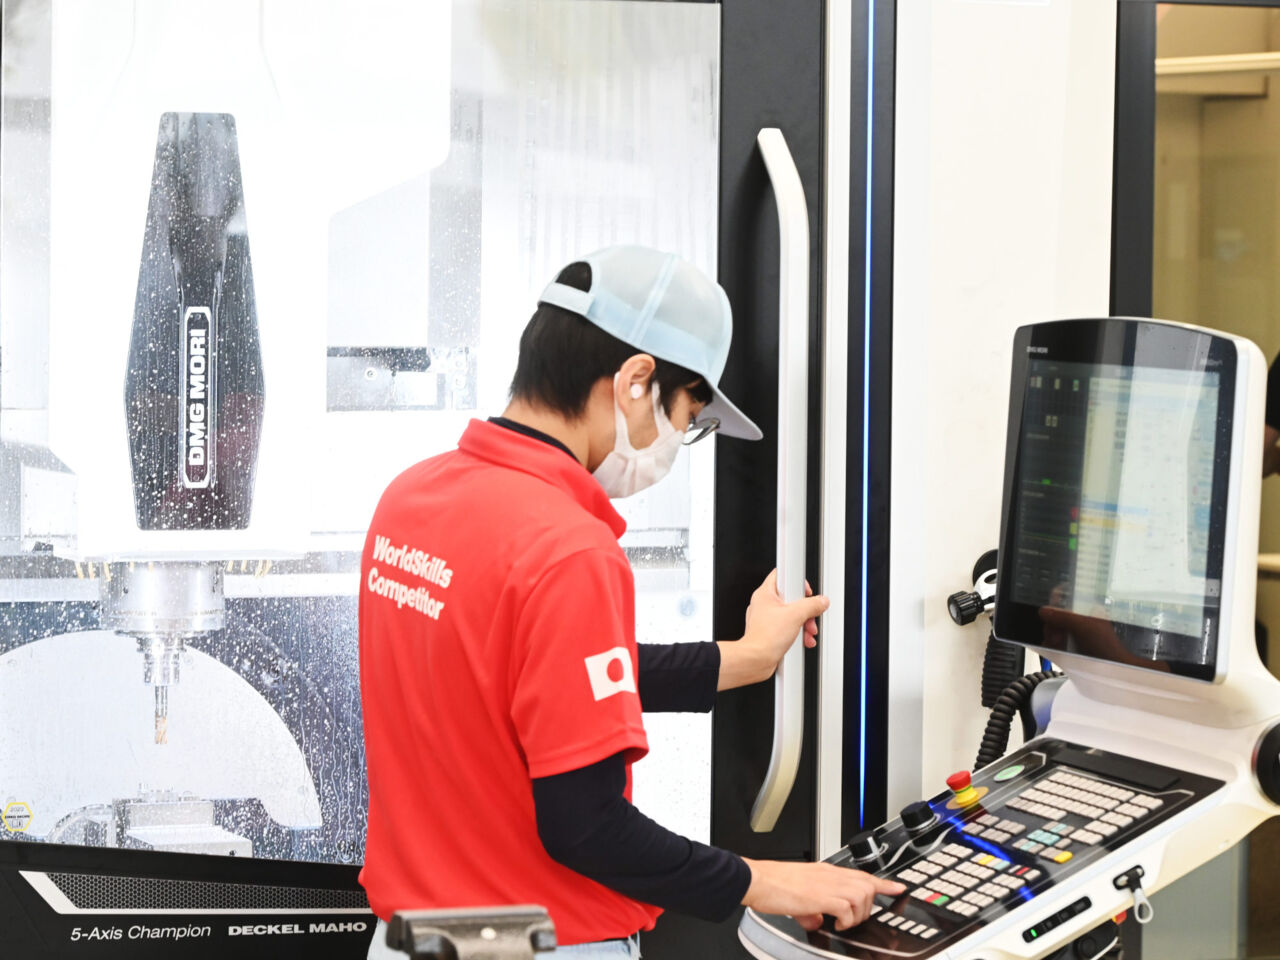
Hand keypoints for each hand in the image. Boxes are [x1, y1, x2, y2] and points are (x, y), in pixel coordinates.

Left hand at [717, 570, 828, 690]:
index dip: (796, 580)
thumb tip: (821, 601)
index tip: (806, 591)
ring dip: (803, 623)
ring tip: (808, 631)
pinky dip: (797, 632)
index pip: (782, 574)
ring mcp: (766, 618)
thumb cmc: (765, 637)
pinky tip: (803, 639)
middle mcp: (764, 604)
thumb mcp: (795, 616)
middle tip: (810, 615)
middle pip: (790, 597)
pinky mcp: (770, 631)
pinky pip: (787, 626)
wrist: (756, 660)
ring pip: (790, 613)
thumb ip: (811, 605)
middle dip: (805, 609)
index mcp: (765, 593)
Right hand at [740, 858, 905, 930]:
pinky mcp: (820, 896)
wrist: (757, 880)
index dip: (884, 883)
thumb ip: (812, 907)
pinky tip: (835, 922)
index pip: (862, 874)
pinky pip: (847, 908)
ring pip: (862, 895)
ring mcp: (826, 884)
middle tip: (854, 918)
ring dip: (857, 914)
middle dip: (867, 906)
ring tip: (842, 921)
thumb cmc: (772, 885)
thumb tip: (817, 920)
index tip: (899, 887)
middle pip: (867, 885)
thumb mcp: (798, 896)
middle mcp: (829, 875)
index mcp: (825, 872)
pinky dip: (846, 919)